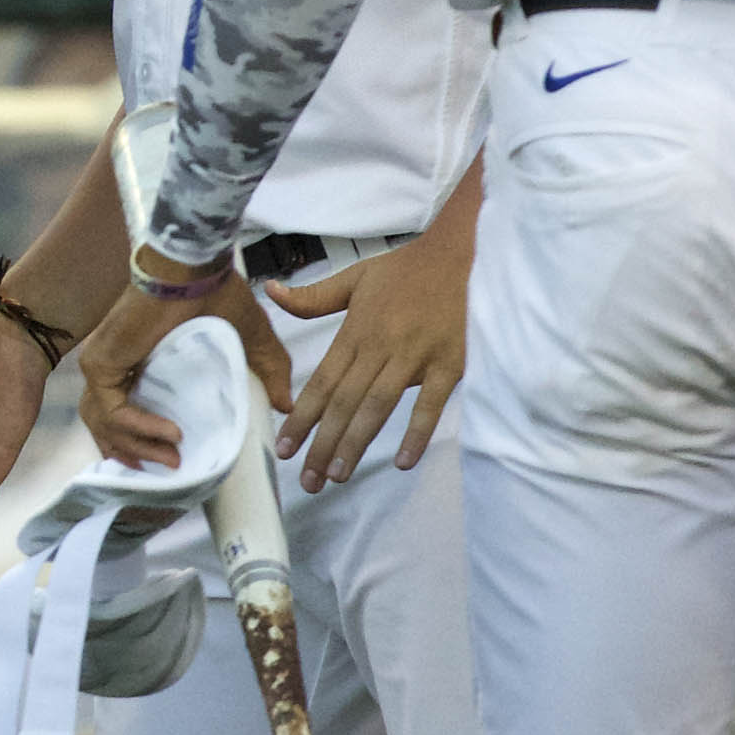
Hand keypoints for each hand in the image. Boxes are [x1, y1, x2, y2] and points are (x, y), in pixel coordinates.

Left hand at [74, 255, 283, 469]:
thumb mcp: (251, 341)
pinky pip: (114, 411)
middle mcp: (117, 366)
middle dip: (136, 456)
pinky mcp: (100, 364)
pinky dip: (141, 429)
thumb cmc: (217, 295)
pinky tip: (172, 435)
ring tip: (174, 459)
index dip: (143, 444)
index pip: (125, 414)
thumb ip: (268, 371)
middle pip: (109, 426)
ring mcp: (104, 365)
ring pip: (107, 425)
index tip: (173, 463)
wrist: (194, 271)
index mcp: (142, 363)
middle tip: (172, 469)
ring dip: (139, 450)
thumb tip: (286, 404)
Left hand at [267, 231, 467, 491]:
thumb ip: (314, 296)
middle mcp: (380, 346)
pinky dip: (416, 431)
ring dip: (356, 442)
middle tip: (309, 481)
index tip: (286, 449)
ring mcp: (415, 355)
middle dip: (323, 444)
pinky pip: (430, 403)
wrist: (464, 252)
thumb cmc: (409, 270)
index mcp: (356, 330)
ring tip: (338, 474)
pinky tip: (402, 460)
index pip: (321, 382)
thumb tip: (271, 293)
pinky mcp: (450, 362)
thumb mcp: (356, 277)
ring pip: (378, 405)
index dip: (302, 417)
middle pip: (344, 401)